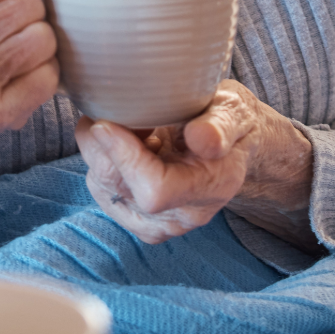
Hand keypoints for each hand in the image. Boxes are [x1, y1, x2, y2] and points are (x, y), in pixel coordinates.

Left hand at [75, 80, 318, 248]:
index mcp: (212, 188)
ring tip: (136, 126)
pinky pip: (100, 187)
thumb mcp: (234, 111)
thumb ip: (221, 125)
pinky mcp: (134, 218)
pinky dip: (103, 158)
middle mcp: (181, 216)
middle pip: (117, 185)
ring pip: (101, 184)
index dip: (124, 156)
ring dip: (102, 148)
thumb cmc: (229, 123)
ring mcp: (155, 223)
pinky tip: (129, 143)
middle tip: (124, 109)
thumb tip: (200, 137)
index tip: (107, 121)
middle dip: (105, 142)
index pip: (155, 190)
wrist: (230, 148)